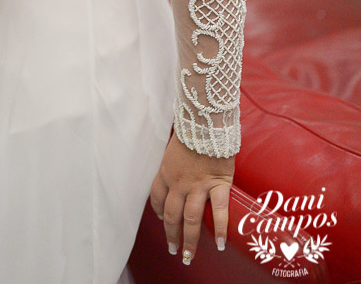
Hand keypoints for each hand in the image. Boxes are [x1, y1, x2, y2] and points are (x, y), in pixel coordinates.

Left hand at [150, 130, 234, 265]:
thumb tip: (176, 162)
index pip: (157, 197)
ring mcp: (197, 185)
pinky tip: (221, 244)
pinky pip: (218, 211)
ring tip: (189, 256)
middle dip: (171, 235)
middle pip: (171, 215)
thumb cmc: (191, 129)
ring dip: (189, 240)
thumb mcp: (174, 145)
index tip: (162, 218)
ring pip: (191, 219)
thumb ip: (174, 159)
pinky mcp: (217, 184)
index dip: (158, 211)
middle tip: (173, 249)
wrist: (206, 120)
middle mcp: (178, 182)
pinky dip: (220, 229)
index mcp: (166, 171)